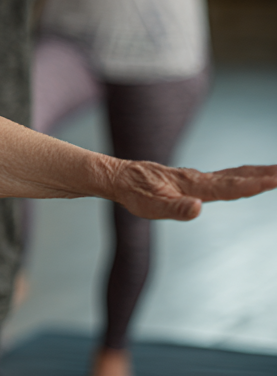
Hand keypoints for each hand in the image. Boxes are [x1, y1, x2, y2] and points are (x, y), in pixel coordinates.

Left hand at [114, 160, 276, 220]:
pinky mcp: (195, 179)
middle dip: (266, 175)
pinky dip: (244, 174)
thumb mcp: (151, 207)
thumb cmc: (135, 194)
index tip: (276, 180)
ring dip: (259, 173)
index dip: (254, 185)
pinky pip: (226, 175)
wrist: (120, 177)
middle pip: (239, 177)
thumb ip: (175, 209)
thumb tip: (198, 208)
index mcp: (194, 186)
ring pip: (234, 174)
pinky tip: (250, 175)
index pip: (229, 187)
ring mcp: (199, 178)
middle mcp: (200, 179)